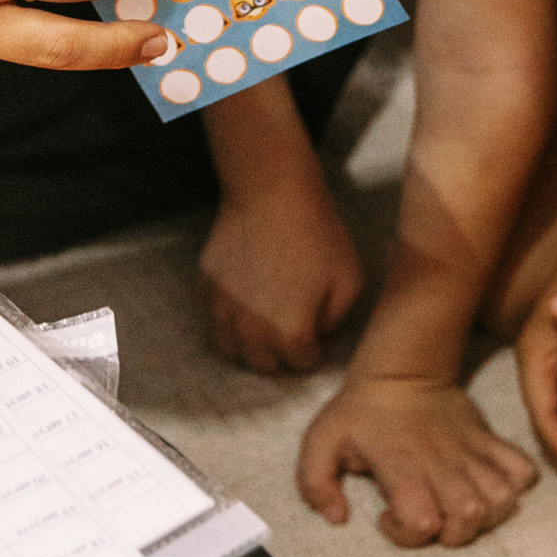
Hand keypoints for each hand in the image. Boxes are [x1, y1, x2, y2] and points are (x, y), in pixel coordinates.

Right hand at [200, 174, 364, 373]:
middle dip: (281, 355)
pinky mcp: (206, 285)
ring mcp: (222, 308)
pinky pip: (214, 316)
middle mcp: (249, 330)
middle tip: (293, 333)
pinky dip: (228, 317)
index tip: (319, 333)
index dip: (315, 350)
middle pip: (262, 365)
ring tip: (265, 325)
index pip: (301, 364)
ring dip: (249, 345)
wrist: (272, 191)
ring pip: (230, 348)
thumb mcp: (350, 280)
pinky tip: (245, 298)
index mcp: (288, 333)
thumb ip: (337, 321)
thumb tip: (320, 335)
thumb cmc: (316, 233)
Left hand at [298, 374, 537, 547]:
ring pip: (501, 502)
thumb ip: (315, 483)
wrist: (401, 367)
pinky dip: (514, 486)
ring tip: (455, 506)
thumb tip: (338, 518)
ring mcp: (471, 453)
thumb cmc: (359, 410)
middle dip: (449, 534)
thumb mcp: (320, 441)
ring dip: (483, 516)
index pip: (422, 523)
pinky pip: (523, 472)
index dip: (404, 534)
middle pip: (468, 520)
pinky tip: (486, 486)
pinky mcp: (490, 442)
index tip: (388, 516)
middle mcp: (441, 464)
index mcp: (401, 465)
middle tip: (427, 516)